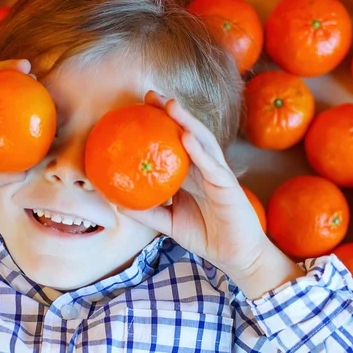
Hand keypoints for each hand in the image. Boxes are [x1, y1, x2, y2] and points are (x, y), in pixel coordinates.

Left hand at [119, 91, 301, 298]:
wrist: (235, 257)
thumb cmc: (205, 236)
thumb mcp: (168, 223)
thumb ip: (146, 212)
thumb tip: (117, 203)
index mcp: (191, 174)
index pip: (174, 143)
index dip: (159, 124)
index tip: (138, 108)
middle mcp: (204, 168)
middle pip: (187, 133)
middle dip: (171, 112)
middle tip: (150, 95)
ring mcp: (217, 174)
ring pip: (202, 142)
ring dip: (186, 121)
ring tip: (170, 105)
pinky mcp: (228, 186)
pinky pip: (212, 165)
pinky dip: (199, 150)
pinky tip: (187, 136)